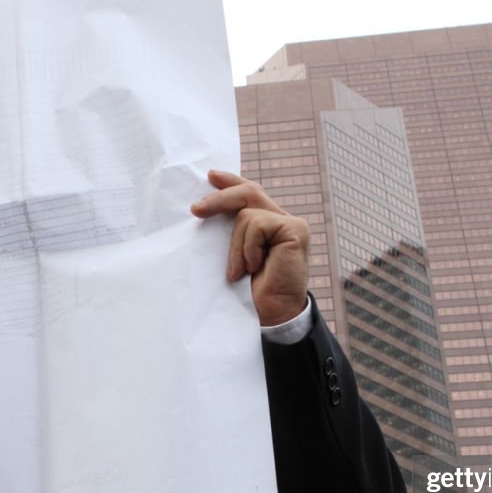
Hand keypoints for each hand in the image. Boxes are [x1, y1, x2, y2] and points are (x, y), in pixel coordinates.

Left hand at [190, 170, 309, 326]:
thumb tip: (202, 208)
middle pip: (248, 192)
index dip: (230, 182)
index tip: (210, 176)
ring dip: (235, 245)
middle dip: (220, 198)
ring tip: (238, 271)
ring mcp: (291, 225)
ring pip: (246, 212)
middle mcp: (282, 221)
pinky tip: (254, 268)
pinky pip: (257, 224)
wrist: (270, 316)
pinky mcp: (296, 231)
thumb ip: (229, 232)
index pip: (250, 194)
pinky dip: (247, 247)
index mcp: (268, 226)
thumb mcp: (233, 256)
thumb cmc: (248, 293)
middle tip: (195, 209)